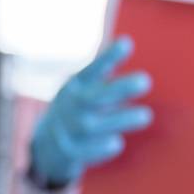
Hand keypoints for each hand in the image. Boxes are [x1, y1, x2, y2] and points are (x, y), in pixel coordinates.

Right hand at [29, 37, 152, 187]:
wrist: (48, 145)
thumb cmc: (78, 108)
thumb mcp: (85, 86)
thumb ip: (105, 68)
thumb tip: (127, 42)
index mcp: (74, 86)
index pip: (91, 70)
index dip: (108, 58)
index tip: (127, 44)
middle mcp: (70, 105)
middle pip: (94, 97)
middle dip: (119, 89)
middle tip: (145, 80)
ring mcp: (69, 129)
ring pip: (93, 125)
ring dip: (120, 120)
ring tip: (146, 115)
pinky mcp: (71, 152)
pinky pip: (90, 150)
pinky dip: (104, 146)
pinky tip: (116, 142)